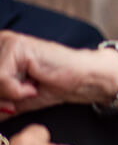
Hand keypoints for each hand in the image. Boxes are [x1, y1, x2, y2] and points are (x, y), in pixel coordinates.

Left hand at [0, 31, 117, 116]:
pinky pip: (1, 78)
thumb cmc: (51, 87)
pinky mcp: (16, 46)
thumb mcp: (12, 101)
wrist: (82, 80)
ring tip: (29, 87)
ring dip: (9, 94)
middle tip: (20, 96)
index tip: (9, 103)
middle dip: (0, 97)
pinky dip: (17, 89)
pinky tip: (34, 82)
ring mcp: (5, 42)